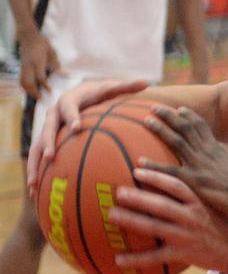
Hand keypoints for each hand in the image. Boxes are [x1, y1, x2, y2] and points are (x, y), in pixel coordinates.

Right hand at [18, 32, 57, 98]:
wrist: (28, 37)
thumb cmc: (42, 44)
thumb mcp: (52, 52)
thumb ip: (56, 64)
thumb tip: (64, 75)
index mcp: (37, 61)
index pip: (40, 77)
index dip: (45, 86)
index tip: (50, 92)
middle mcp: (29, 66)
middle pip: (28, 82)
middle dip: (34, 92)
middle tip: (41, 100)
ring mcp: (23, 67)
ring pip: (23, 82)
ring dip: (28, 91)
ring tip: (36, 97)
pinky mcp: (21, 67)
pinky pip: (21, 79)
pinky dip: (25, 87)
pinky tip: (31, 90)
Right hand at [26, 79, 147, 195]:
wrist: (80, 93)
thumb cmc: (99, 93)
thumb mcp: (111, 88)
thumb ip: (127, 86)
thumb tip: (147, 82)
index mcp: (69, 100)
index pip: (69, 107)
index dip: (71, 116)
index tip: (76, 127)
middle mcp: (54, 113)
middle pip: (47, 128)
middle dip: (48, 142)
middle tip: (51, 156)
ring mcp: (47, 127)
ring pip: (37, 146)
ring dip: (35, 164)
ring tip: (33, 184)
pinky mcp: (45, 139)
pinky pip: (37, 156)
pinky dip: (36, 172)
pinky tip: (35, 192)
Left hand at [108, 168, 227, 272]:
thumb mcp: (220, 203)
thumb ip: (205, 190)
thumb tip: (195, 171)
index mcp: (200, 202)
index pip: (176, 186)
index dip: (156, 177)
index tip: (138, 169)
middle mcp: (191, 217)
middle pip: (160, 205)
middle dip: (138, 198)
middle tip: (118, 191)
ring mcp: (185, 236)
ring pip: (154, 228)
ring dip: (131, 221)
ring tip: (112, 215)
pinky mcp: (181, 254)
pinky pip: (155, 257)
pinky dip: (136, 259)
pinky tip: (118, 259)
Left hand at [143, 105, 227, 218]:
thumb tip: (222, 145)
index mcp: (217, 147)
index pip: (201, 125)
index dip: (188, 116)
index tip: (178, 108)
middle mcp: (205, 151)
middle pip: (185, 127)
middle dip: (169, 115)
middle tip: (154, 107)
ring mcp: (198, 164)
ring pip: (175, 141)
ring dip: (160, 129)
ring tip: (146, 121)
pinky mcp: (192, 180)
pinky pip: (168, 171)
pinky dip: (153, 167)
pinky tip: (140, 162)